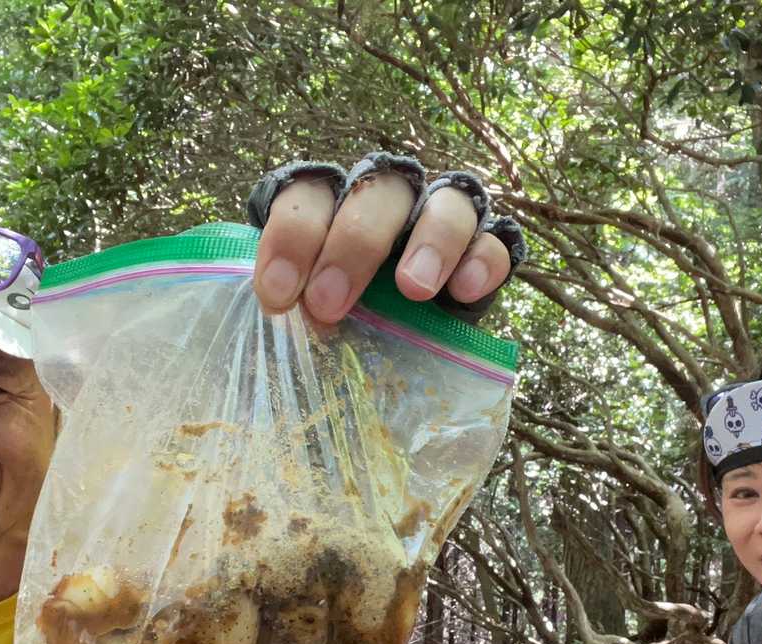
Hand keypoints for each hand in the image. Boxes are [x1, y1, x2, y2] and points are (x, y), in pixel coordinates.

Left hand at [247, 152, 525, 323]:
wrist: (410, 332)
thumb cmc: (344, 309)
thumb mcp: (311, 300)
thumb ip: (295, 299)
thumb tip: (269, 319)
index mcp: (335, 202)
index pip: (309, 195)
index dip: (291, 238)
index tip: (278, 295)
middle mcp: (389, 197)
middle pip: (376, 194)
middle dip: (352, 246)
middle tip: (330, 303)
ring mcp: (442, 215)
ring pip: (445, 204)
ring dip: (430, 242)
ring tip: (414, 290)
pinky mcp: (485, 247)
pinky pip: (492, 242)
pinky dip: (480, 261)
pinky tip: (463, 291)